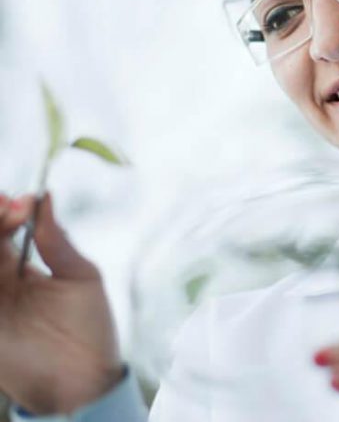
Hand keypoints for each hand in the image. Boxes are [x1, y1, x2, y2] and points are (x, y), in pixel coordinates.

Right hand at [0, 192, 122, 413]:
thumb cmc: (90, 328)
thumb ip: (57, 242)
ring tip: (2, 219)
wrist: (84, 381)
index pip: (4, 229)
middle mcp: (1, 280)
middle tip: (6, 206)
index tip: (20, 202)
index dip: (7, 212)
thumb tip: (45, 198)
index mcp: (23, 266)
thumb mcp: (80, 277)